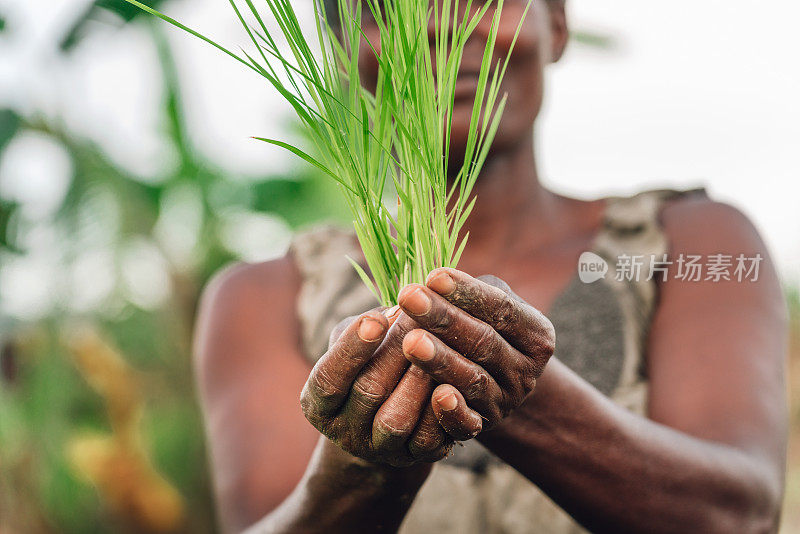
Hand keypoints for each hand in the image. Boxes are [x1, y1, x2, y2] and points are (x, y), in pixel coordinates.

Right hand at [300, 306, 454, 466]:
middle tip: (419, 317)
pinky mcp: (414, 458)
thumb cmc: (371, 364)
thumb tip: (397, 308)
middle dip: (395, 351)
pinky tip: (452, 379)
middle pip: (367, 393)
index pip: (328, 377)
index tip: (376, 318)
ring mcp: (379, 450)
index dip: (352, 348)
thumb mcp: (358, 344)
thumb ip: (366, 327)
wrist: (392, 417)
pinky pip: (429, 440)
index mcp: (319, 403)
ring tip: (436, 345)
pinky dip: (441, 409)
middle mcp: (344, 432)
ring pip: (396, 420)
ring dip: (417, 380)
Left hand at [397, 268, 555, 439]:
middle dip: (445, 318)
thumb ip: (471, 292)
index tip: (433, 276)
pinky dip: (453, 411)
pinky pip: (468, 422)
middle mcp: (526, 371)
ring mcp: (506, 401)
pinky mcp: (482, 426)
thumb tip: (433, 280)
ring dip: (441, 360)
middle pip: (485, 342)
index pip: (501, 309)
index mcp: (536, 334)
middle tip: (410, 298)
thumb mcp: (489, 305)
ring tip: (410, 341)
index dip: (467, 292)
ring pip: (473, 380)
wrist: (494, 383)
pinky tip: (435, 395)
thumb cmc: (483, 327)